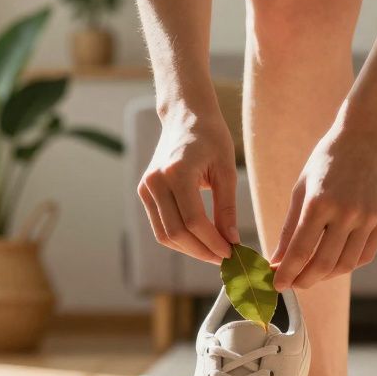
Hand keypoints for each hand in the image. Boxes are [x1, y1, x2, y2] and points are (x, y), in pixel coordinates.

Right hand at [138, 117, 238, 263]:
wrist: (185, 116)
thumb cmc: (211, 138)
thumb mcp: (226, 170)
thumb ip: (227, 208)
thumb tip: (231, 241)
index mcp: (177, 173)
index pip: (194, 221)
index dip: (213, 242)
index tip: (232, 253)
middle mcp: (156, 182)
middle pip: (176, 233)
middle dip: (202, 251)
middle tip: (225, 259)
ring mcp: (146, 188)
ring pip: (165, 235)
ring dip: (190, 249)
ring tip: (214, 252)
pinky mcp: (144, 193)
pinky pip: (160, 226)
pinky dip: (179, 239)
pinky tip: (199, 241)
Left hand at [272, 123, 376, 289]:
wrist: (369, 135)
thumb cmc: (328, 159)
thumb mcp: (302, 188)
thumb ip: (289, 227)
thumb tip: (277, 259)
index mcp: (319, 202)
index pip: (300, 252)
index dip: (286, 273)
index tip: (276, 284)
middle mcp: (346, 213)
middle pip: (323, 264)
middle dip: (303, 280)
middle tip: (292, 283)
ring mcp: (368, 218)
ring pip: (345, 265)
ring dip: (325, 276)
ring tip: (311, 273)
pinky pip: (364, 255)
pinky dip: (347, 264)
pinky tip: (334, 262)